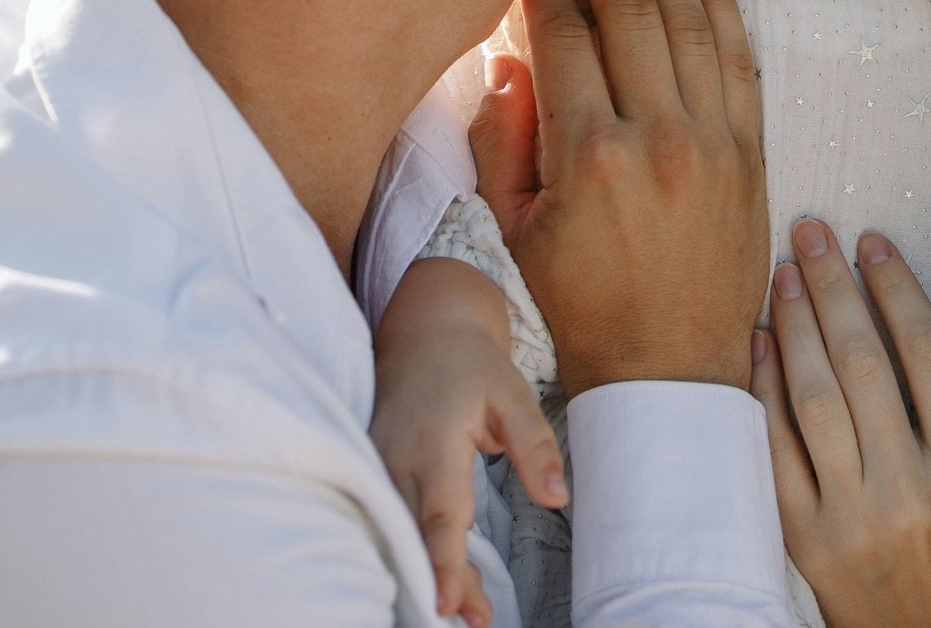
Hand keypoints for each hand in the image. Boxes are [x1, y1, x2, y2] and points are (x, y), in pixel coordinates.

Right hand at [370, 258, 564, 627]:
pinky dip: (412, 547)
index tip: (450, 602)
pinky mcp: (373, 469)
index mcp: (434, 442)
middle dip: (441, 580)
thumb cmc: (472, 365)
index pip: (439, 513)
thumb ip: (534, 446)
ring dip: (428, 570)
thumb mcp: (514, 394)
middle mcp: (397, 458)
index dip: (443, 560)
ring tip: (466, 611)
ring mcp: (378, 464)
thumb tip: (557, 498)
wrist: (423, 330)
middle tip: (473, 619)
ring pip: (400, 529)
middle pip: (416, 534)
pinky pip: (391, 516)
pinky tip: (436, 578)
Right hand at [480, 0, 765, 395]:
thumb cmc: (579, 299)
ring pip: (687, 20)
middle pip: (628, 10)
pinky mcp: (750, 151)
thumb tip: (508, 56)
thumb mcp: (514, 226)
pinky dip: (719, 2)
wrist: (668, 365)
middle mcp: (656, 138)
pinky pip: (738, 55)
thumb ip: (500, 136)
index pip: (563, 34)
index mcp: (588, 156)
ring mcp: (712, 141)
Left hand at [751, 221, 930, 627]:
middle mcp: (909, 491)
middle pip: (862, 363)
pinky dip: (765, 388)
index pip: (927, 355)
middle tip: (811, 233)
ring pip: (814, 398)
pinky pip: (777, 448)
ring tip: (784, 275)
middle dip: (832, 286)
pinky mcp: (805, 540)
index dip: (896, 289)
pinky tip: (761, 343)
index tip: (873, 243)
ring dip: (794, 326)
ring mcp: (851, 517)